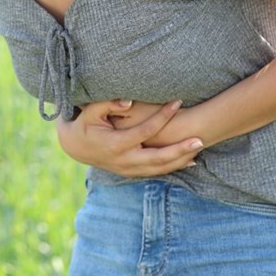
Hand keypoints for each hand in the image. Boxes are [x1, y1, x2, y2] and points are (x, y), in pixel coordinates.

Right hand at [56, 99, 204, 176]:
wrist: (74, 147)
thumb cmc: (84, 124)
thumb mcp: (90, 112)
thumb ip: (108, 104)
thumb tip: (129, 102)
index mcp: (115, 144)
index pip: (146, 131)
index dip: (163, 116)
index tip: (177, 102)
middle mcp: (124, 160)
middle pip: (158, 158)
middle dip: (180, 149)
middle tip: (200, 139)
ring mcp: (128, 169)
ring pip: (159, 168)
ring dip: (180, 160)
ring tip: (199, 147)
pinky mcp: (130, 173)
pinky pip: (155, 172)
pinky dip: (172, 167)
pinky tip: (188, 160)